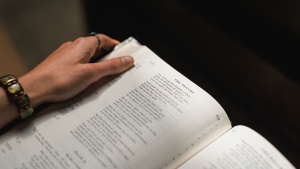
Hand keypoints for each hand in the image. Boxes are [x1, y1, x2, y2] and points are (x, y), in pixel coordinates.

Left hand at [19, 34, 133, 106]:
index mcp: (83, 45)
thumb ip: (110, 67)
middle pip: (98, 49)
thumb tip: (127, 60)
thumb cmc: (59, 80)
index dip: (117, 47)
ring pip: (89, 58)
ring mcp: (67, 56)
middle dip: (110, 58)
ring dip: (99, 66)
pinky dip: (89, 71)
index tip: (126, 55)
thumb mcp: (90, 74)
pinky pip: (81, 65)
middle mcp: (75, 47)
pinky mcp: (62, 65)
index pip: (105, 40)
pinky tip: (90, 82)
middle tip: (120, 69)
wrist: (34, 89)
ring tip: (107, 78)